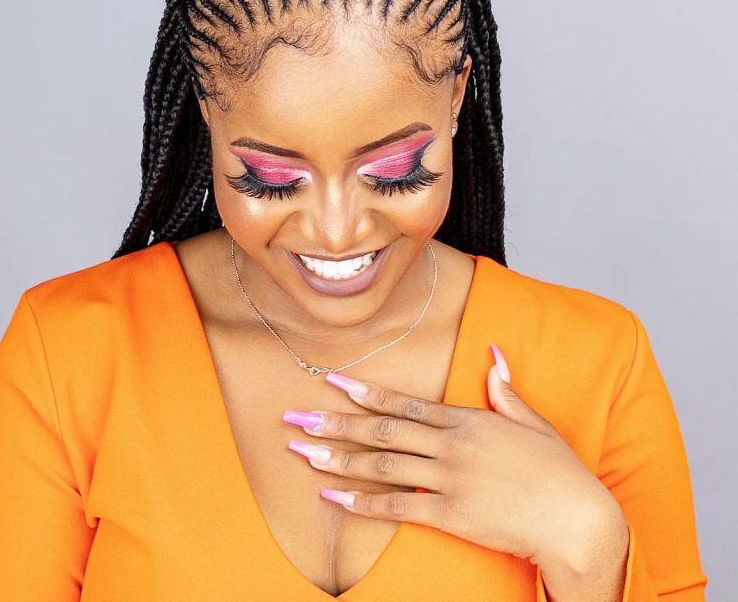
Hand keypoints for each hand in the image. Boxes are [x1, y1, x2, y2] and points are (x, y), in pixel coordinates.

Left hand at [282, 344, 617, 569]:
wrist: (577, 520)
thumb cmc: (558, 470)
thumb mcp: (532, 421)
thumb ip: (505, 389)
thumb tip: (493, 354)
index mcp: (468, 420)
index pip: (407, 402)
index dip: (367, 392)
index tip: (334, 382)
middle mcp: (452, 446)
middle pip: (383, 431)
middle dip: (336, 423)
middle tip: (297, 419)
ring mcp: (449, 481)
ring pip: (382, 466)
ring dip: (339, 460)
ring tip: (303, 454)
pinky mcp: (451, 516)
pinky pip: (399, 508)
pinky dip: (364, 503)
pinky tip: (334, 500)